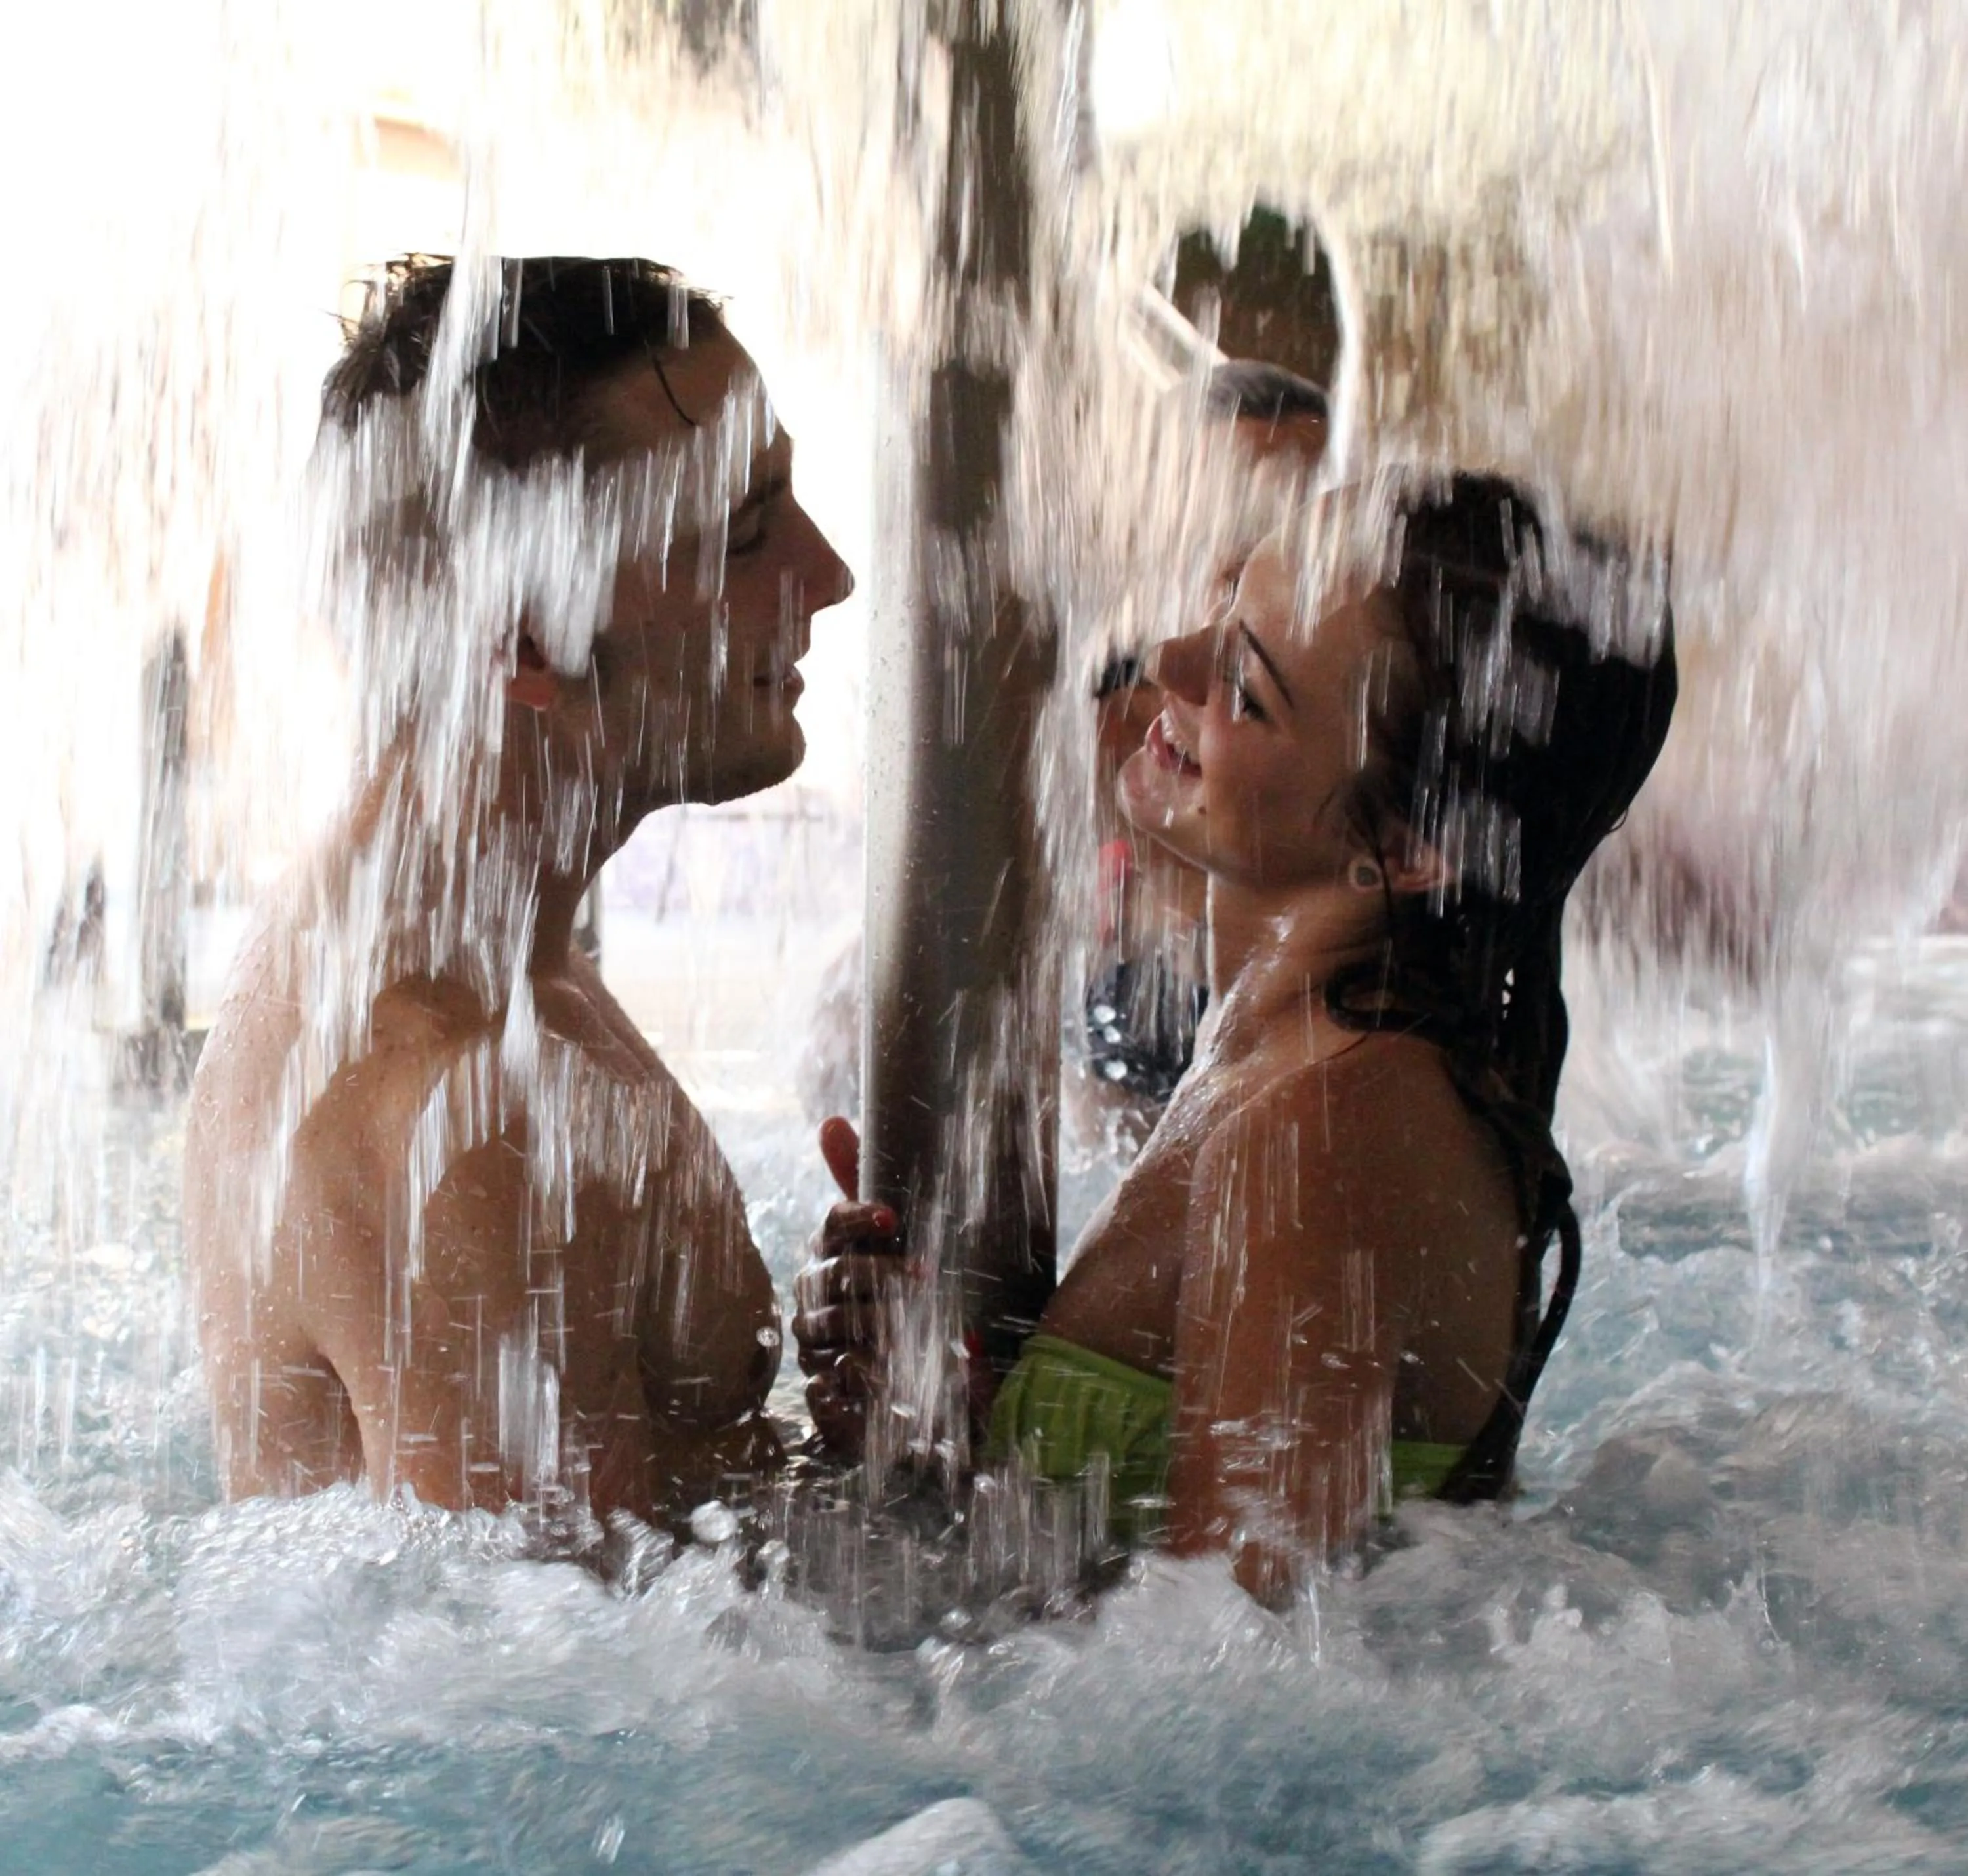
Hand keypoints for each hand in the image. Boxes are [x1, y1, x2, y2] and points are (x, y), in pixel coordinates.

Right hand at [793, 1118, 907, 1460]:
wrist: (901, 1368)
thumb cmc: (895, 1288)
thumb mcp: (890, 1238)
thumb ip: (863, 1182)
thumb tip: (830, 1122)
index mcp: (831, 1252)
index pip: (833, 1225)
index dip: (857, 1218)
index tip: (893, 1218)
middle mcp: (816, 1295)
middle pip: (837, 1276)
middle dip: (879, 1274)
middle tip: (923, 1275)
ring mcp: (816, 1344)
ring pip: (836, 1327)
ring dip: (874, 1325)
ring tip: (912, 1327)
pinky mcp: (823, 1390)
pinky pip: (828, 1387)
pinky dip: (855, 1381)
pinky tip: (884, 1378)